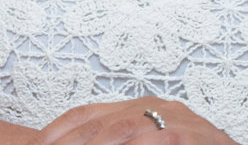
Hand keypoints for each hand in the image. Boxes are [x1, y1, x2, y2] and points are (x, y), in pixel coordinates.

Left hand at [38, 98, 233, 144]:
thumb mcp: (154, 142)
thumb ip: (125, 141)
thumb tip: (84, 142)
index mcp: (144, 106)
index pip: (88, 113)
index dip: (58, 130)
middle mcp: (158, 107)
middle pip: (99, 124)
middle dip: (67, 143)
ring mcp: (176, 120)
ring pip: (122, 131)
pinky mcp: (189, 137)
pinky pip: (156, 141)